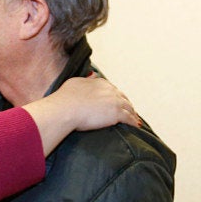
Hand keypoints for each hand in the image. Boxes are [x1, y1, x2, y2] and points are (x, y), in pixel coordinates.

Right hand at [22, 77, 138, 155]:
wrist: (65, 109)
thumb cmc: (65, 98)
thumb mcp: (75, 82)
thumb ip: (86, 79)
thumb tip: (93, 74)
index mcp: (100, 83)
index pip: (112, 89)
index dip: (115, 96)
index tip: (116, 101)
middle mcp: (109, 90)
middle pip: (123, 97)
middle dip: (126, 104)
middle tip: (128, 111)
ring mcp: (114, 101)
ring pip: (129, 108)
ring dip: (132, 114)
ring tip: (135, 120)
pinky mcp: (116, 113)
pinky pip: (129, 119)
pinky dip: (133, 122)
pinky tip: (136, 127)